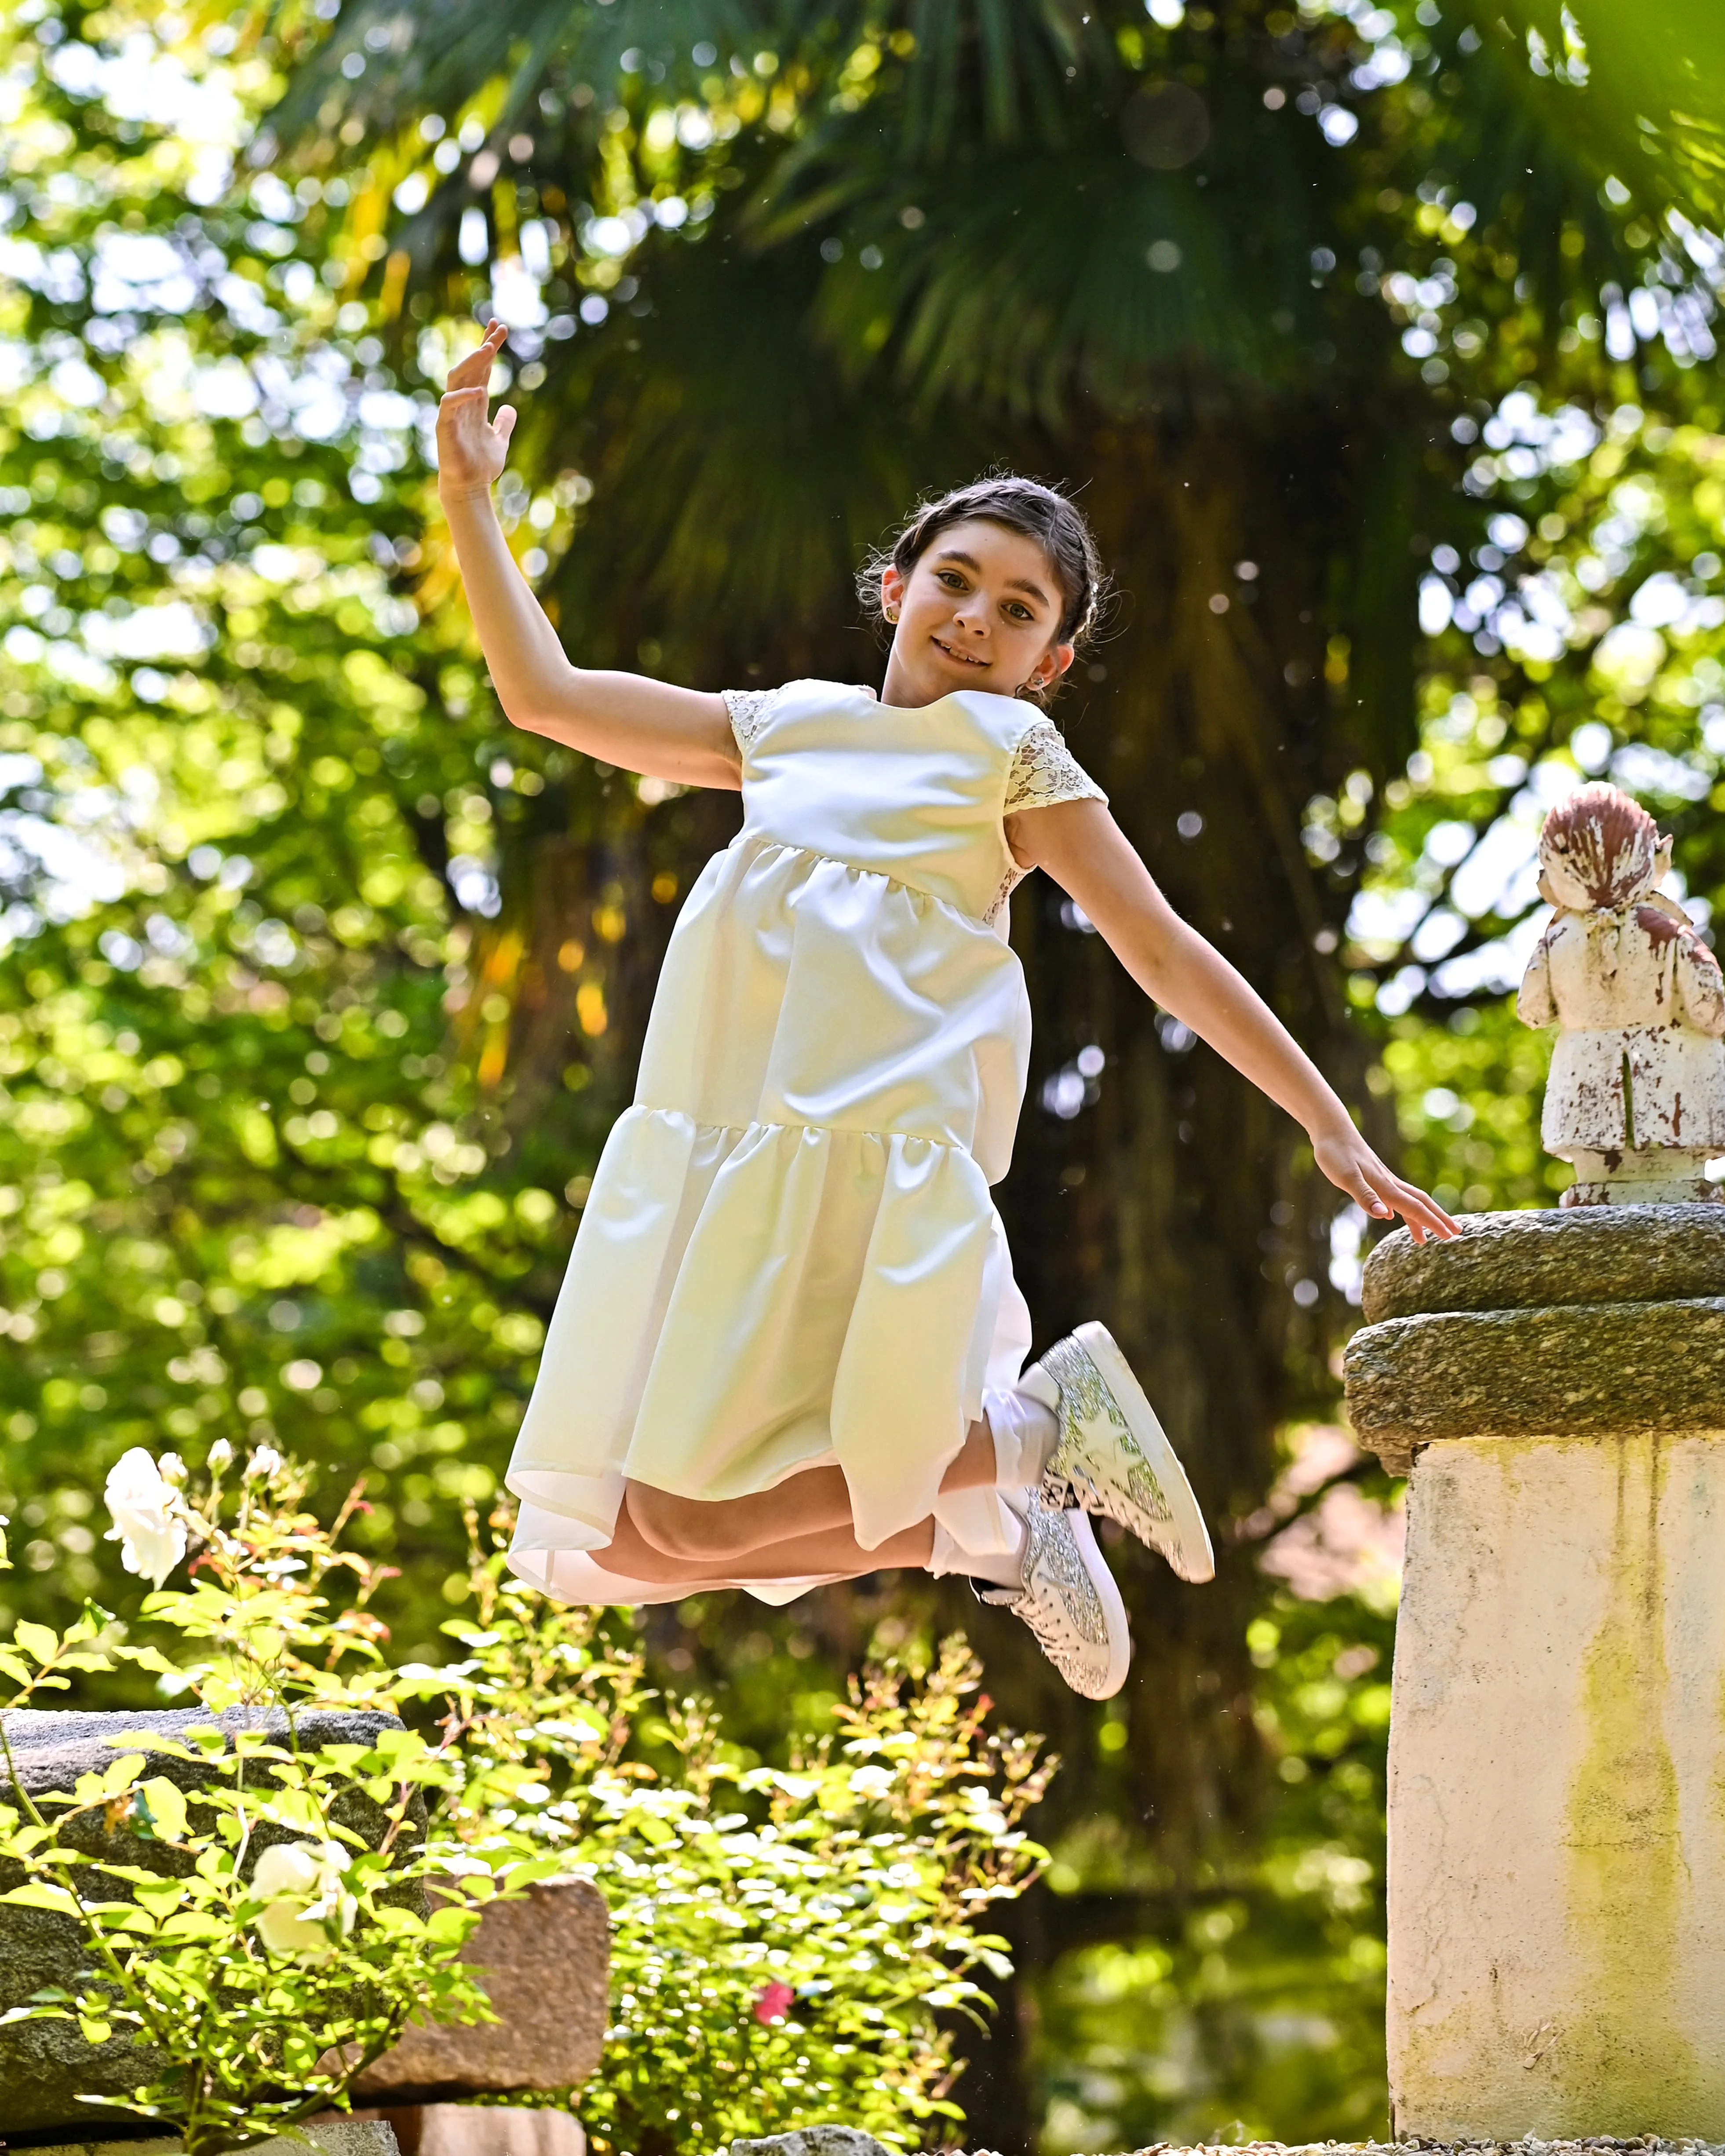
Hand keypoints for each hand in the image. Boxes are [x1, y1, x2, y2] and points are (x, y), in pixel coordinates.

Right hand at [436, 320, 515, 498]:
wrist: (470, 488)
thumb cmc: (481, 466)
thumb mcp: (500, 440)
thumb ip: (504, 424)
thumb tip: (509, 409)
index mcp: (475, 403)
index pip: (482, 369)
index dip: (489, 348)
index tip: (500, 329)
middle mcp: (463, 403)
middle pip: (471, 367)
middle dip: (483, 347)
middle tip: (497, 328)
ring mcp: (452, 413)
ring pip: (458, 379)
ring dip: (472, 363)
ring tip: (488, 349)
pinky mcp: (445, 428)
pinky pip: (449, 406)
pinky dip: (463, 397)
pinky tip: (479, 391)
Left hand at [1312, 1128, 1459, 1244]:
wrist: (1331, 1129)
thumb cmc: (1335, 1153)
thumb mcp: (1346, 1177)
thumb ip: (1365, 1196)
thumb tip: (1384, 1216)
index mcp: (1384, 1186)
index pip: (1415, 1208)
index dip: (1432, 1223)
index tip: (1450, 1236)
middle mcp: (1388, 1182)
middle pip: (1420, 1202)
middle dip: (1438, 1219)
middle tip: (1455, 1233)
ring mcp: (1382, 1178)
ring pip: (1407, 1200)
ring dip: (1419, 1217)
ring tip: (1424, 1237)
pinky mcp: (1372, 1176)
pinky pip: (1392, 1196)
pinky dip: (1398, 1208)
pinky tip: (1391, 1215)